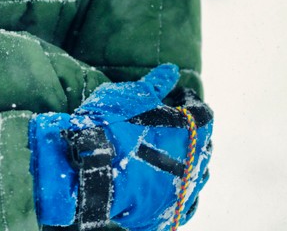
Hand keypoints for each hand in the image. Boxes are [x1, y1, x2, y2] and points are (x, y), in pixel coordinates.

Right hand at [29, 64, 212, 230]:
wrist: (84, 167)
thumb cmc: (109, 126)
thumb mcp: (131, 96)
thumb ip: (156, 85)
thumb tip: (172, 71)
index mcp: (191, 131)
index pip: (201, 112)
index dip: (187, 103)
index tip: (175, 98)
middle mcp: (194, 163)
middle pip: (201, 145)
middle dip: (189, 133)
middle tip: (169, 125)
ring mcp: (181, 192)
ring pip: (196, 176)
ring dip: (185, 162)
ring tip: (166, 153)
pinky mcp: (164, 214)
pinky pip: (180, 204)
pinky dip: (176, 192)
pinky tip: (164, 183)